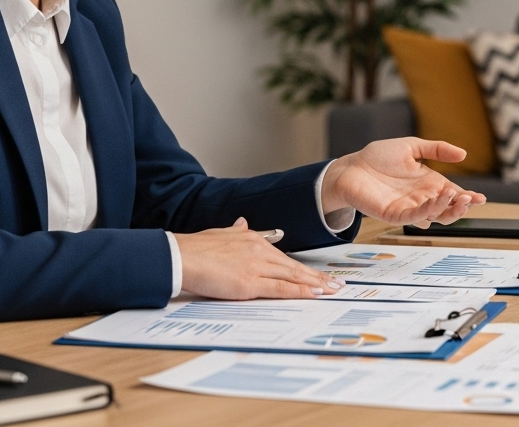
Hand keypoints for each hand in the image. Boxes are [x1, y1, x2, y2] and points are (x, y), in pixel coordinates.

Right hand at [174, 217, 341, 299]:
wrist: (181, 256)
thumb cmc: (195, 248)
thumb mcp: (220, 234)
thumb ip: (235, 232)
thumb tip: (243, 223)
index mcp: (252, 239)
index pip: (283, 257)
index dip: (302, 268)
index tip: (317, 274)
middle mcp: (259, 251)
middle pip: (294, 266)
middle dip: (318, 276)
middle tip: (338, 283)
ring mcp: (256, 267)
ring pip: (293, 276)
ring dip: (315, 284)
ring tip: (332, 290)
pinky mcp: (250, 283)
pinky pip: (281, 288)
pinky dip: (300, 291)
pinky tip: (314, 294)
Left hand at [321, 137, 486, 227]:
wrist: (352, 166)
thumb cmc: (378, 157)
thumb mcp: (412, 147)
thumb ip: (437, 149)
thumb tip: (463, 153)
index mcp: (429, 183)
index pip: (453, 194)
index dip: (468, 198)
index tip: (481, 198)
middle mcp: (422, 198)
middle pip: (448, 210)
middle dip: (462, 207)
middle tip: (470, 199)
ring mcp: (410, 208)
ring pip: (435, 216)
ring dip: (449, 210)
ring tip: (458, 199)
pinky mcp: (395, 214)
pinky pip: (415, 217)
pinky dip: (428, 211)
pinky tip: (437, 201)